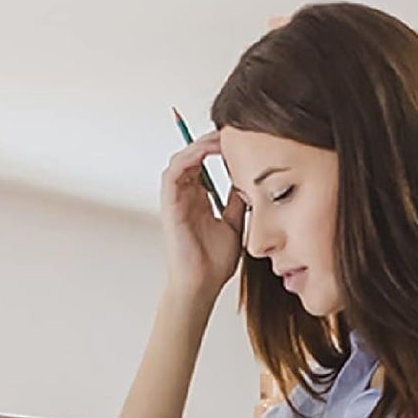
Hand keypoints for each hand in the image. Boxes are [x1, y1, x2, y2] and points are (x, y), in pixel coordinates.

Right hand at [160, 134, 246, 300]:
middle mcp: (185, 198)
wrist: (202, 286)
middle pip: (191, 156)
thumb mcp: (235, 224)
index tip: (238, 138)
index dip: (217, 148)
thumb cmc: (214, 264)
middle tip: (231, 131)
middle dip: (209, 141)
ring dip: (199, 145)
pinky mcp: (170, 207)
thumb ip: (236, 201)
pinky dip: (188, 158)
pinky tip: (206, 152)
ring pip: (181, 159)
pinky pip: (173, 173)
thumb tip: (247, 178)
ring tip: (220, 138)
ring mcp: (176, 201)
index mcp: (198, 201)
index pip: (203, 164)